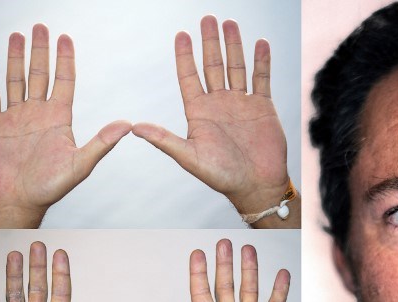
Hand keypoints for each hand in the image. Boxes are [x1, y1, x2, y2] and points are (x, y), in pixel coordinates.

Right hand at [0, 24, 131, 227]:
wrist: (17, 202)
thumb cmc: (49, 188)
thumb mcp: (79, 165)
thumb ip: (101, 143)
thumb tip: (127, 125)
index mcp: (58, 118)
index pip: (63, 80)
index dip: (64, 59)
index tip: (64, 37)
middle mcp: (36, 114)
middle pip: (38, 74)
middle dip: (39, 50)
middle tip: (40, 26)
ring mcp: (14, 118)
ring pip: (15, 80)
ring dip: (15, 58)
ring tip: (16, 36)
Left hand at [133, 16, 296, 227]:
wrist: (256, 186)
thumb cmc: (221, 176)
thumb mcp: (189, 157)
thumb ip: (164, 140)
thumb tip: (135, 127)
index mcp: (198, 112)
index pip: (189, 77)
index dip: (184, 56)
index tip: (181, 35)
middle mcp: (218, 103)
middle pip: (212, 65)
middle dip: (209, 42)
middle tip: (207, 18)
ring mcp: (240, 103)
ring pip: (236, 67)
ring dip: (233, 45)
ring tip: (230, 23)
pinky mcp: (262, 107)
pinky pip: (261, 79)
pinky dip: (261, 61)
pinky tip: (260, 43)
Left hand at [147, 239, 296, 301]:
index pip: (202, 294)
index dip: (198, 273)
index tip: (196, 253)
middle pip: (225, 286)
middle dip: (224, 264)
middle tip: (223, 243)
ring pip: (249, 291)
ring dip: (249, 271)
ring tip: (248, 249)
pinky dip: (278, 290)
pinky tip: (280, 274)